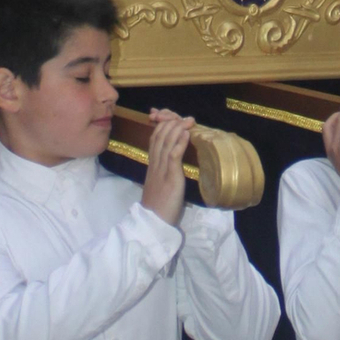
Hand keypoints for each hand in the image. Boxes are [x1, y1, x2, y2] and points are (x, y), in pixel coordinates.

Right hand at [141, 109, 193, 225]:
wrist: (152, 222)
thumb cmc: (158, 209)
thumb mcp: (159, 187)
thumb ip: (163, 177)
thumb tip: (172, 171)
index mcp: (152, 167)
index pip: (155, 141)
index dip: (162, 128)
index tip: (173, 120)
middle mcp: (155, 165)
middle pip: (159, 137)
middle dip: (171, 124)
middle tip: (184, 117)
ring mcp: (161, 170)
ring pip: (165, 143)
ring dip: (176, 129)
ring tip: (186, 120)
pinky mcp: (170, 177)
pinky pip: (173, 156)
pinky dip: (179, 143)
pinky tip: (186, 134)